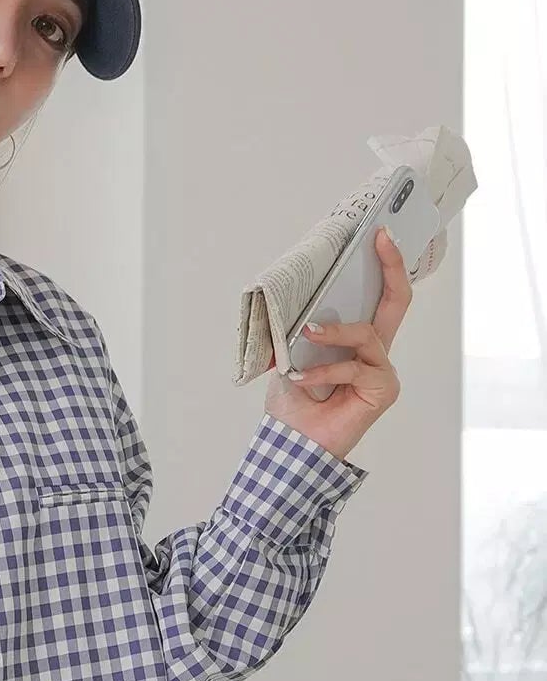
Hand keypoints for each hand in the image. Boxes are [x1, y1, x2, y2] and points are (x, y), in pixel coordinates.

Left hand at [264, 224, 411, 461]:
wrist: (294, 446)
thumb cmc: (294, 406)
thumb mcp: (289, 359)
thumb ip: (295, 333)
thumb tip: (284, 300)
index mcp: (355, 340)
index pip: (378, 296)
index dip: (385, 265)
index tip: (379, 234)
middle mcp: (375, 351)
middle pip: (397, 301)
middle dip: (391, 267)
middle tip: (380, 240)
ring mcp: (381, 370)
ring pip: (366, 334)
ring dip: (332, 333)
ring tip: (305, 336)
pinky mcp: (383, 389)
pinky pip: (355, 367)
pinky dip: (325, 371)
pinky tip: (302, 379)